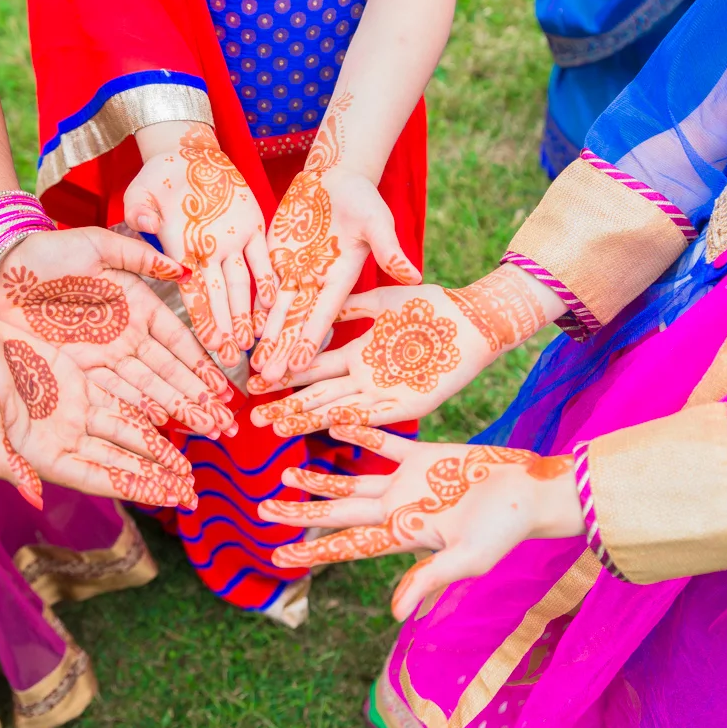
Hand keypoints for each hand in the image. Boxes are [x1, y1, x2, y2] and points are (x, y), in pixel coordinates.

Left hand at [0, 226, 237, 437]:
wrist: (3, 270)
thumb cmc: (50, 251)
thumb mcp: (99, 246)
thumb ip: (140, 257)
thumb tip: (183, 268)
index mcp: (138, 305)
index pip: (177, 341)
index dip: (201, 364)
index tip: (224, 387)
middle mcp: (127, 335)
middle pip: (168, 372)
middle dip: (197, 397)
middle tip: (225, 421)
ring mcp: (104, 355)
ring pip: (146, 388)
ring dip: (174, 409)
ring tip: (203, 429)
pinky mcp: (78, 369)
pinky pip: (112, 393)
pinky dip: (136, 409)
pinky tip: (160, 425)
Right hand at [0, 309, 197, 510]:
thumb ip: (6, 463)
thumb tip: (34, 496)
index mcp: (43, 455)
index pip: (101, 478)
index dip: (138, 488)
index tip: (172, 498)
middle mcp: (65, 438)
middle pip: (121, 463)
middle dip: (156, 478)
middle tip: (193, 494)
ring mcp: (74, 411)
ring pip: (127, 435)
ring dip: (158, 452)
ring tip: (189, 467)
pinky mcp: (79, 384)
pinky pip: (121, 403)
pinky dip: (146, 415)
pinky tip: (173, 425)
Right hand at [125, 122, 272, 368]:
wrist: (186, 155)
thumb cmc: (157, 176)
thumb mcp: (140, 192)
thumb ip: (138, 209)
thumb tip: (142, 221)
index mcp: (180, 253)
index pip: (191, 294)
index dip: (201, 319)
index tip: (208, 344)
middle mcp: (208, 255)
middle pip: (219, 298)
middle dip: (226, 328)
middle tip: (234, 359)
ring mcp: (231, 242)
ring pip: (241, 283)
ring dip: (247, 311)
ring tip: (254, 339)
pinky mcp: (252, 224)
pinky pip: (261, 254)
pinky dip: (267, 275)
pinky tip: (274, 300)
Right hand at [249, 264, 548, 435]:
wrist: (475, 319)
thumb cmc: (433, 306)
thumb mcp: (386, 300)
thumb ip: (354, 306)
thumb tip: (323, 299)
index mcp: (358, 354)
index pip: (313, 367)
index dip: (285, 374)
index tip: (256, 379)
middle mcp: (365, 377)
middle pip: (317, 394)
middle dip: (285, 405)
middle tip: (252, 418)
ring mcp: (385, 392)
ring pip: (337, 408)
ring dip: (308, 418)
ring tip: (278, 428)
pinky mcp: (409, 404)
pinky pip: (375, 416)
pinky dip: (351, 421)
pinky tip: (326, 425)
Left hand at [252, 115, 421, 384]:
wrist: (336, 179)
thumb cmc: (362, 198)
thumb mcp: (377, 220)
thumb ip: (388, 249)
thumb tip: (414, 275)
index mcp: (341, 277)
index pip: (323, 313)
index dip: (311, 338)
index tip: (300, 363)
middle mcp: (317, 281)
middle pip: (297, 320)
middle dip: (283, 348)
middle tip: (269, 378)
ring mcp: (295, 272)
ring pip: (277, 310)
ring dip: (266, 336)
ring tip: (253, 365)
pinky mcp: (277, 259)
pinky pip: (263, 288)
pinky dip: (253, 309)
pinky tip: (242, 330)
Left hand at [256, 425, 581, 619]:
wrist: (533, 492)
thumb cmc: (504, 530)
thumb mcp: (468, 559)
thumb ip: (429, 579)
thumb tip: (394, 614)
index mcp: (402, 535)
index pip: (346, 545)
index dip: (311, 551)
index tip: (276, 555)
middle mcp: (398, 510)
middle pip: (338, 510)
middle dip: (300, 511)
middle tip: (261, 508)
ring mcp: (408, 482)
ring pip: (352, 477)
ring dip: (320, 475)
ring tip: (285, 470)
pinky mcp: (424, 456)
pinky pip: (383, 443)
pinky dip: (359, 432)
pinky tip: (333, 424)